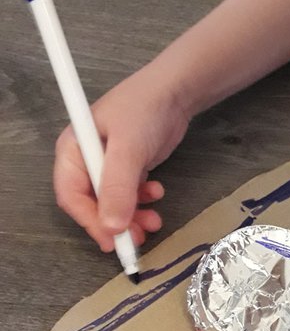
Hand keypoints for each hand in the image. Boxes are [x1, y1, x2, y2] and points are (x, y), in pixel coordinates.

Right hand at [53, 67, 189, 250]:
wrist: (176, 91)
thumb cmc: (145, 110)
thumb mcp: (129, 149)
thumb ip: (118, 187)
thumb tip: (110, 226)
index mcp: (73, 151)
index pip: (71, 196)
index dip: (90, 221)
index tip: (112, 239)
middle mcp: (87, 160)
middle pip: (92, 204)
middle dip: (114, 223)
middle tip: (136, 240)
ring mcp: (108, 164)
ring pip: (114, 203)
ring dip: (132, 216)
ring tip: (154, 222)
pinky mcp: (129, 167)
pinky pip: (130, 194)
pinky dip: (142, 201)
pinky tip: (157, 193)